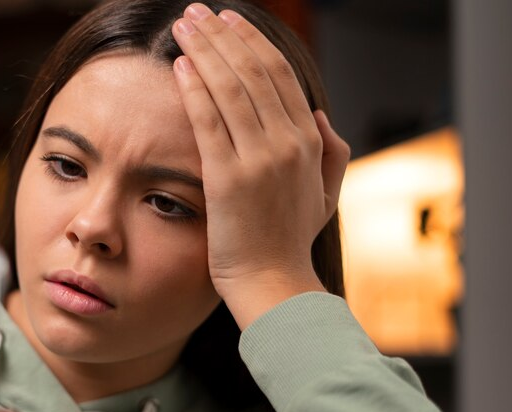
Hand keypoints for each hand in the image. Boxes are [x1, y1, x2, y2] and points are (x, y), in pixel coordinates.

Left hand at [171, 3, 350, 326]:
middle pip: (253, 72)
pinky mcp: (228, 179)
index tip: (230, 22)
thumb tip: (321, 115)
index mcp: (309, 141)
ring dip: (205, 51)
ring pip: (230, 89)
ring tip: (184, 27)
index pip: (280, 76)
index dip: (253, 43)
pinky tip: (180, 66)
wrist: (274, 284)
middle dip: (223, 35)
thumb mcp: (324, 194)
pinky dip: (195, 90)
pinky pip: (209, 123)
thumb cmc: (291, 242)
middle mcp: (288, 143)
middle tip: (198, 12)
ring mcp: (259, 160)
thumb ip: (331, 152)